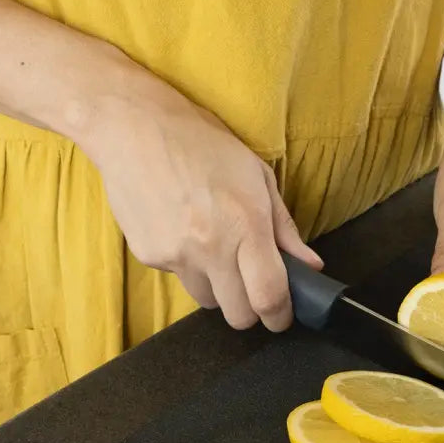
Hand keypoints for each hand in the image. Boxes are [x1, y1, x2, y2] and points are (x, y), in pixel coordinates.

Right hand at [87, 76, 320, 331]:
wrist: (133, 127)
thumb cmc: (201, 142)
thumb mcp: (256, 176)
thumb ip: (284, 228)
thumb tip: (310, 265)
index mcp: (246, 225)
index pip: (268, 296)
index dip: (280, 315)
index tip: (281, 315)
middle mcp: (211, 248)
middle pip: (238, 315)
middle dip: (250, 308)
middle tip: (250, 286)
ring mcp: (176, 256)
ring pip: (207, 300)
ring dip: (218, 287)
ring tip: (212, 248)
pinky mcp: (149, 257)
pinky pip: (179, 278)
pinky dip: (187, 266)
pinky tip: (181, 230)